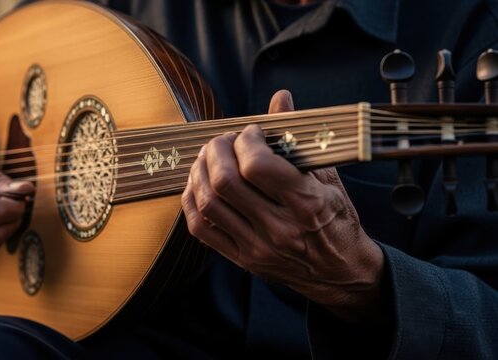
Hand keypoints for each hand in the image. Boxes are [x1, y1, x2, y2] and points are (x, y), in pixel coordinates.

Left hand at [181, 90, 385, 324]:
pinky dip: (192, 200)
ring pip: (208, 202)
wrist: (342, 273)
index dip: (246, 140)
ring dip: (200, 171)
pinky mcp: (242, 260)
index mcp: (307, 204)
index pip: (258, 165)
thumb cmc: (337, 221)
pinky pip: (201, 228)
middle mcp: (279, 228)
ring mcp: (257, 247)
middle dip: (217, 150)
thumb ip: (300, 138)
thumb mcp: (329, 178)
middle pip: (226, 182)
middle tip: (224, 141)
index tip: (252, 132)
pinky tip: (199, 184)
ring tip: (209, 158)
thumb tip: (280, 98)